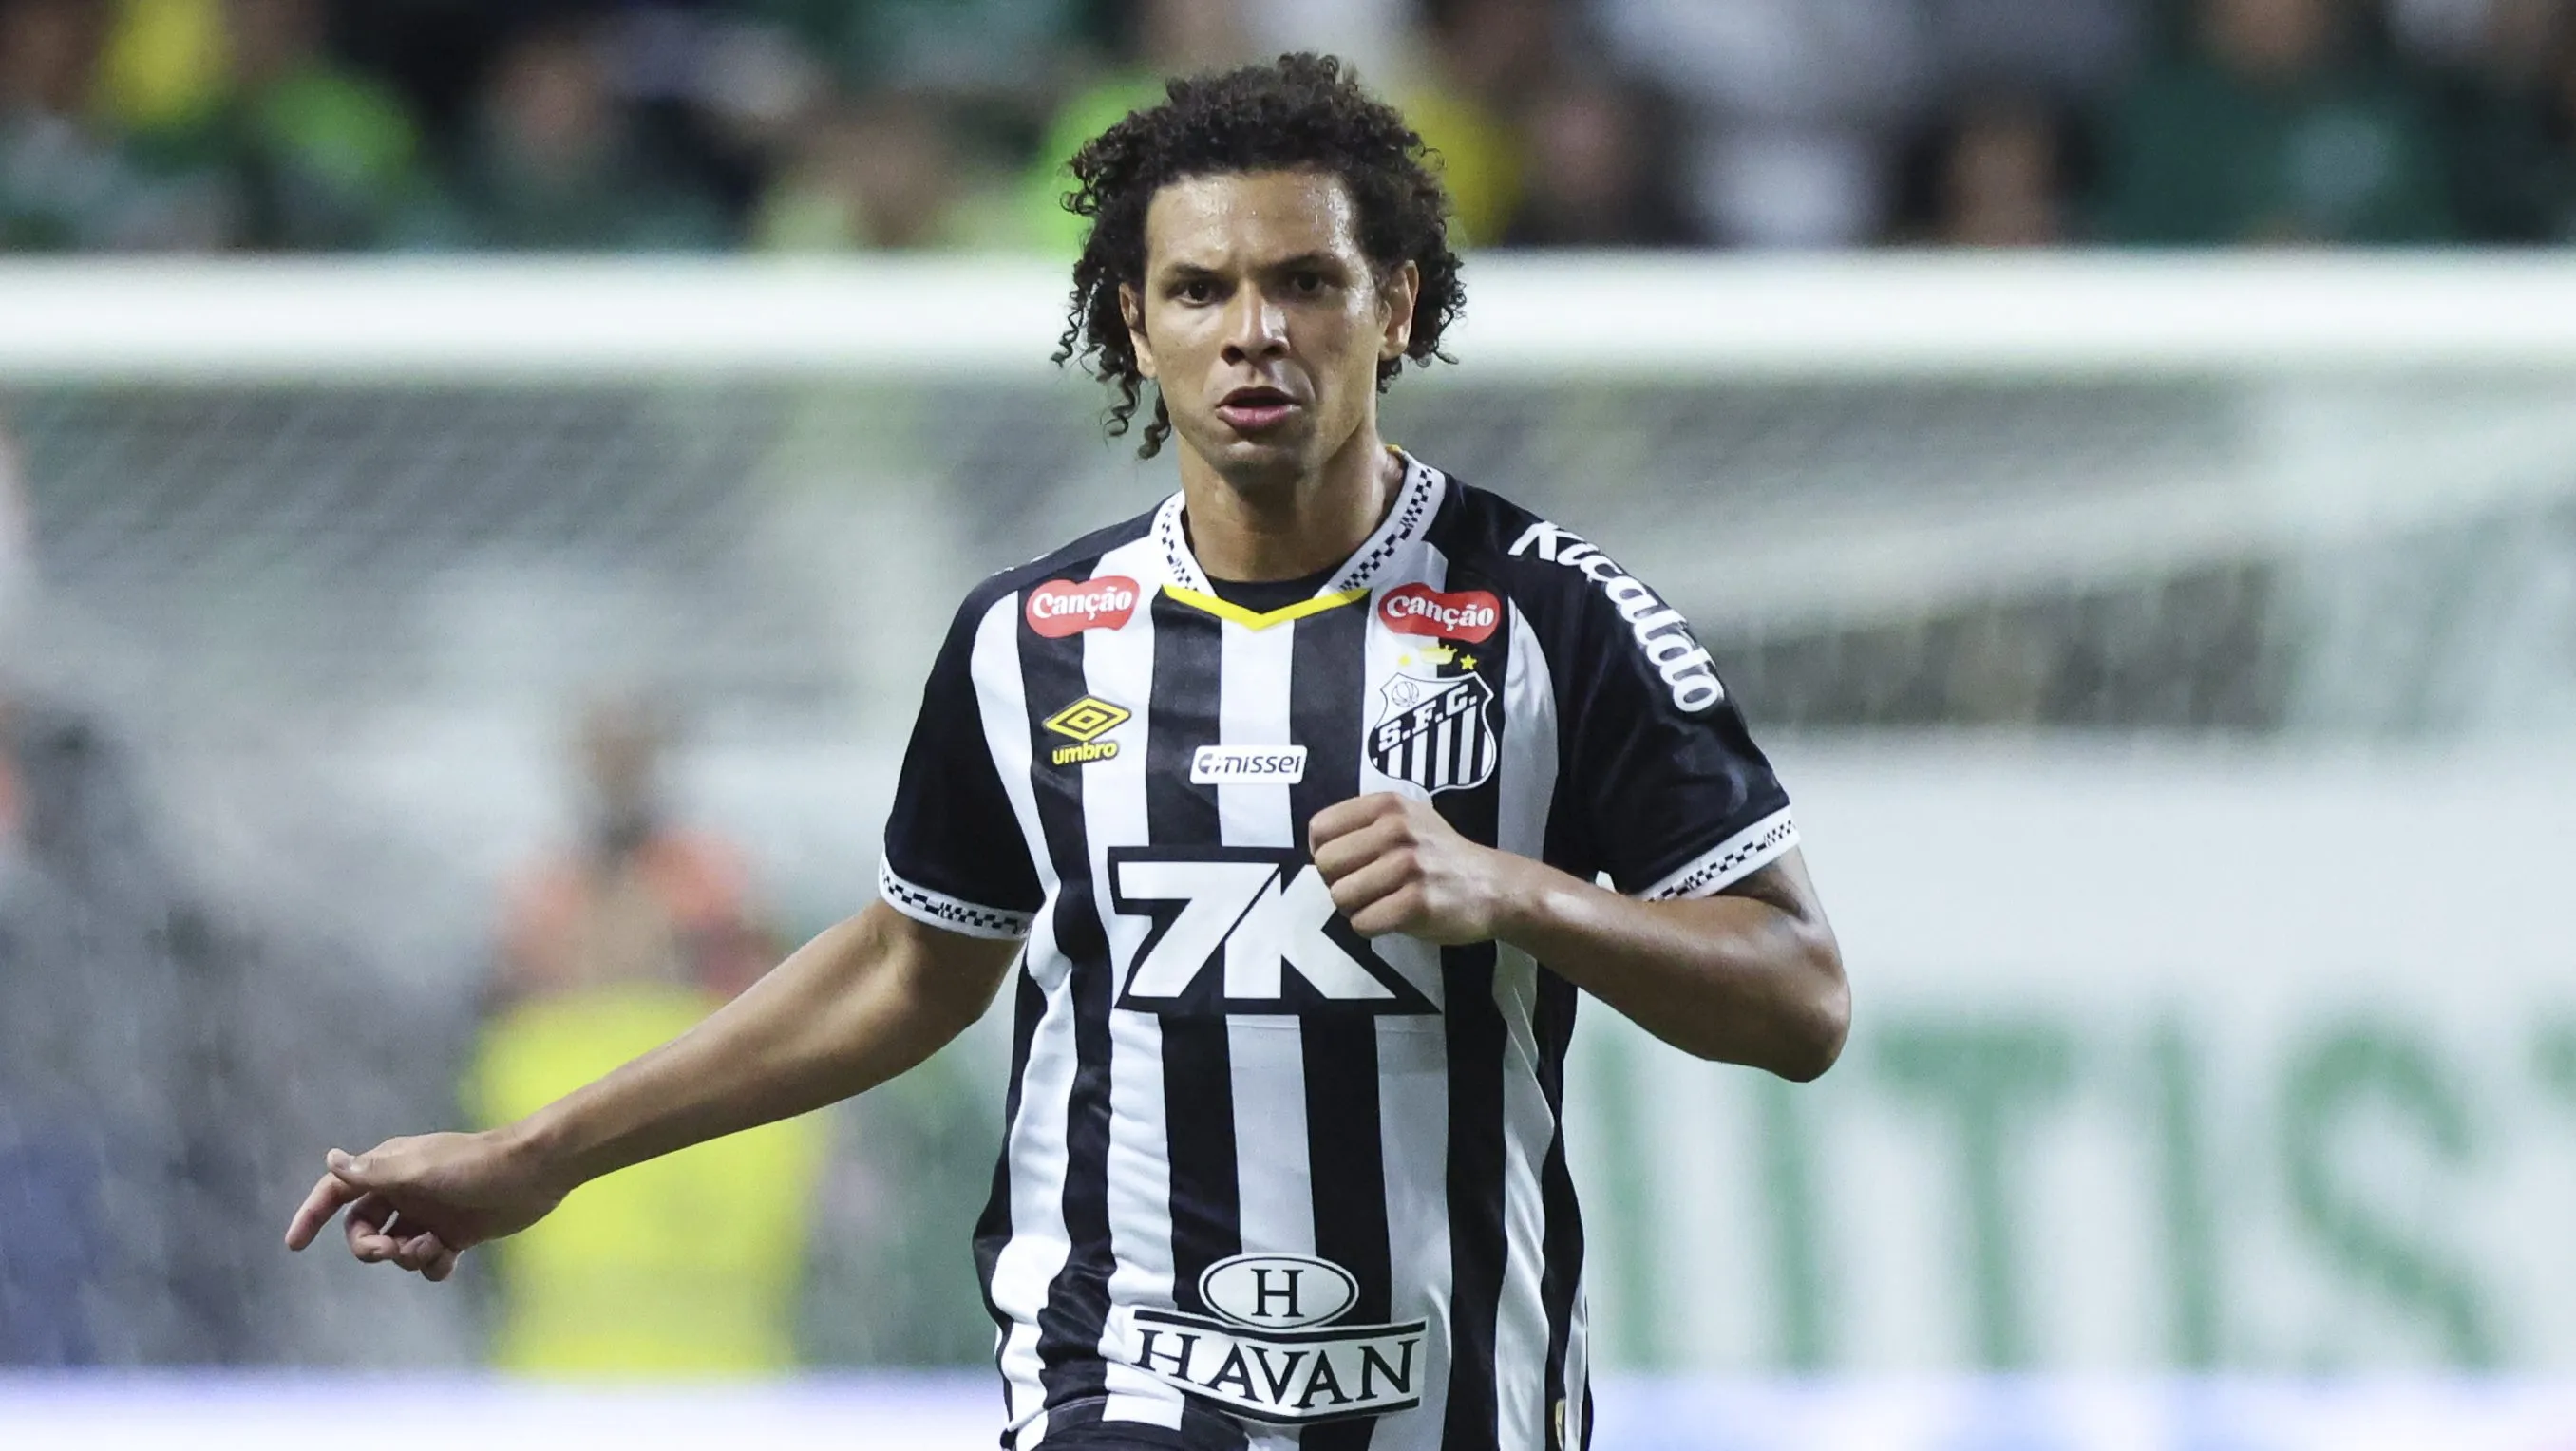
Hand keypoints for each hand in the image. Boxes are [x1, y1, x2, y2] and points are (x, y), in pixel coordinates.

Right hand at [282, 1130, 567, 1281]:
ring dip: (406, 1256)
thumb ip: (372, 1172)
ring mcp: (430, 1212)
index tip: (294, 1244)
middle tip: (388, 1251)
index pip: (338, 1190)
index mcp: (390, 1168)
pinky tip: (447, 1257)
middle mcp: (405, 1190)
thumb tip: (331, 1158)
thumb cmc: (474, 1165)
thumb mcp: (417, 1170)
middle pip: (363, 1229)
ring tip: (433, 1246)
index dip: (312, 1214)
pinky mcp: (456, 1232)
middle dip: (369, 1247)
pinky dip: (432, 1265)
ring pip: (395, 1249)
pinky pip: (427, 1261)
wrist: (533, 1172)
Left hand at [1308, 792, 1522, 944]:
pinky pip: (1362, 923)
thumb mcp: (1407, 819)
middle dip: (1339, 883)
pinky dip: (1371, 928)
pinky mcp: (1417, 903)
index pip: (1320, 829)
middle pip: (1325, 866)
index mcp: (1387, 805)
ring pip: (1341, 897)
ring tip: (1382, 902)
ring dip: (1355, 908)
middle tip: (1367, 888)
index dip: (1326, 853)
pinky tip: (1393, 918)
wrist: (1493, 886)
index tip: (1348, 865)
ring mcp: (1408, 866)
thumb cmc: (1440, 855)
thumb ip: (1364, 825)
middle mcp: (1396, 829)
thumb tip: (1318, 850)